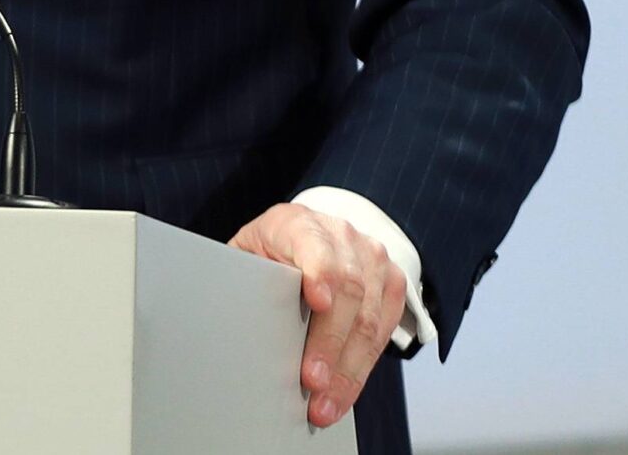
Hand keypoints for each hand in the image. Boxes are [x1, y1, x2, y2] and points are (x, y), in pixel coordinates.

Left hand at [229, 202, 408, 428]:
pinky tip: (343, 394)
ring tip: (325, 404)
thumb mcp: (250, 250)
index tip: (318, 303)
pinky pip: (383, 334)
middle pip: (348, 293)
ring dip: (348, 370)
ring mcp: (373, 260)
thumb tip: (234, 315)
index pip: (316, 248)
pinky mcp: (392, 286)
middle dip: (330, 344)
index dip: (320, 275)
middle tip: (312, 382)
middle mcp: (343, 237)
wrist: (313, 233)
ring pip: (369, 321)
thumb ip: (246, 274)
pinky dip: (361, 369)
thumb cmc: (273, 248)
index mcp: (300, 224)